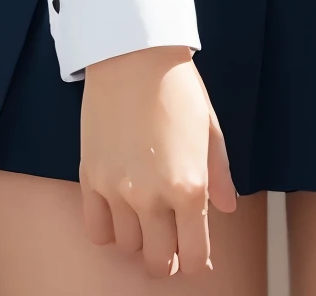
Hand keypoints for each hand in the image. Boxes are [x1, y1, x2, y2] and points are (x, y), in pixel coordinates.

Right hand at [79, 44, 236, 277]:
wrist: (133, 54)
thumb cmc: (177, 86)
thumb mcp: (209, 128)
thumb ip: (219, 174)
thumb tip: (225, 208)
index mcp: (189, 186)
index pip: (193, 256)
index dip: (195, 261)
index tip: (194, 252)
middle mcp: (152, 196)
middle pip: (157, 261)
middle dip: (167, 257)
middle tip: (170, 238)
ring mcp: (117, 190)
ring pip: (127, 247)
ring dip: (139, 238)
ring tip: (144, 214)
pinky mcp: (90, 177)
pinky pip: (96, 230)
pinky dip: (108, 229)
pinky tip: (118, 211)